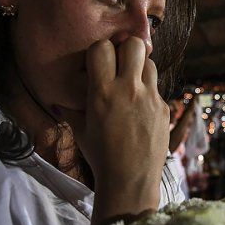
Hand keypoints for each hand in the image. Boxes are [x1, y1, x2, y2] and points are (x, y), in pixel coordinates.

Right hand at [66, 38, 167, 215]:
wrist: (130, 181)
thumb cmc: (101, 157)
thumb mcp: (80, 130)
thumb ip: (72, 110)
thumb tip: (59, 100)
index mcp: (102, 92)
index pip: (102, 48)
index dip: (100, 51)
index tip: (99, 62)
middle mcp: (128, 90)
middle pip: (133, 44)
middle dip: (125, 48)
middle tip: (120, 63)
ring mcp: (150, 98)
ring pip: (150, 62)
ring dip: (140, 67)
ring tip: (132, 82)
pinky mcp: (164, 108)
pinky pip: (157, 88)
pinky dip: (148, 91)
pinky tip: (141, 107)